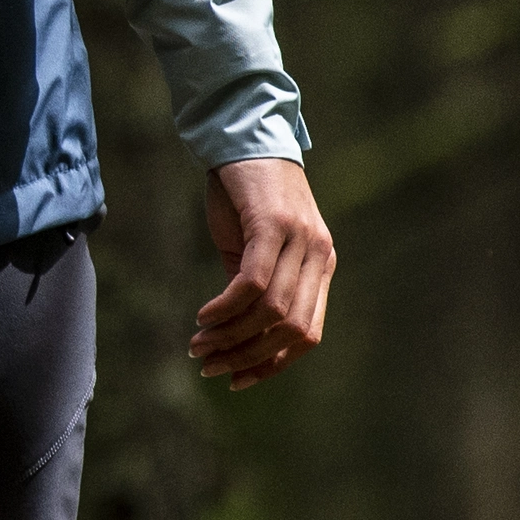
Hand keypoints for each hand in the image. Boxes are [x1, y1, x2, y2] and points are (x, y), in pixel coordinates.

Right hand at [190, 158, 332, 390]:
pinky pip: (253, 282)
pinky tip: (203, 316)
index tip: (236, 380)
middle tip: (208, 365)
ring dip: (231, 336)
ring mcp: (300, 240)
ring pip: (271, 311)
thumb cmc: (244, 194)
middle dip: (246, 356)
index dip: (272, 365)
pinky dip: (226, 307)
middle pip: (289, 329)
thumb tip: (236, 331)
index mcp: (320, 266)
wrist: (243, 139)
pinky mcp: (274, 225)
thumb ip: (257, 284)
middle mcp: (319, 256)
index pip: (307, 334)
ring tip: (199, 345)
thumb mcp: (256, 245)